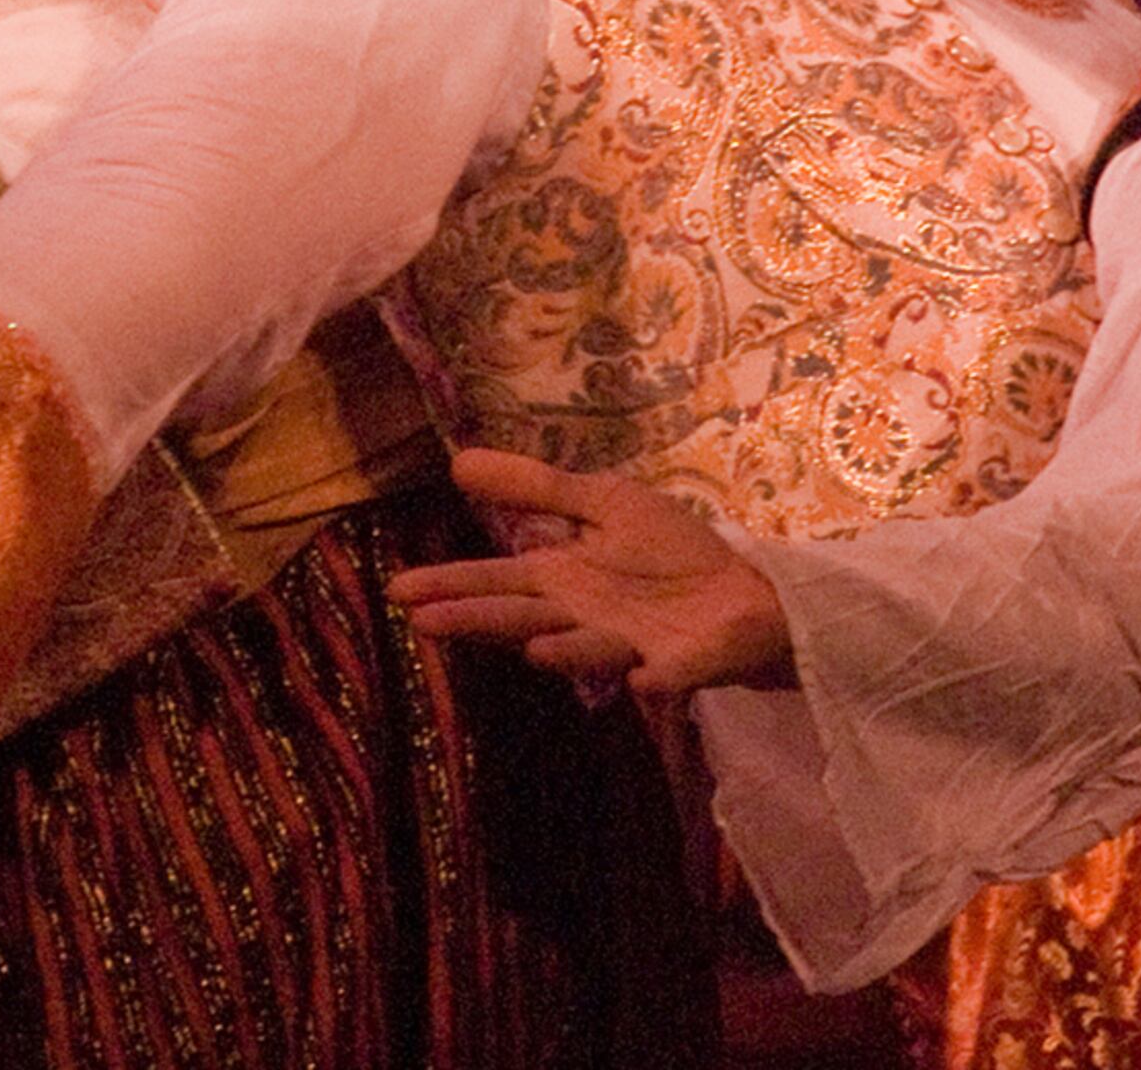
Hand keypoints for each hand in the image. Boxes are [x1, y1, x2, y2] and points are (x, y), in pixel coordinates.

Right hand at [387, 450, 793, 694]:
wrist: (742, 590)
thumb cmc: (668, 551)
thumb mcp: (602, 503)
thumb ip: (536, 489)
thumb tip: (457, 462)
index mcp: (564, 576)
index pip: (497, 580)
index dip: (451, 584)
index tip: (398, 590)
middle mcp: (583, 616)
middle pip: (525, 615)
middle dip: (481, 619)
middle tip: (425, 624)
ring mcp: (629, 646)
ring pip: (589, 647)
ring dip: (567, 650)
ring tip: (534, 646)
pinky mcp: (678, 665)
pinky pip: (667, 674)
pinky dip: (658, 679)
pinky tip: (645, 678)